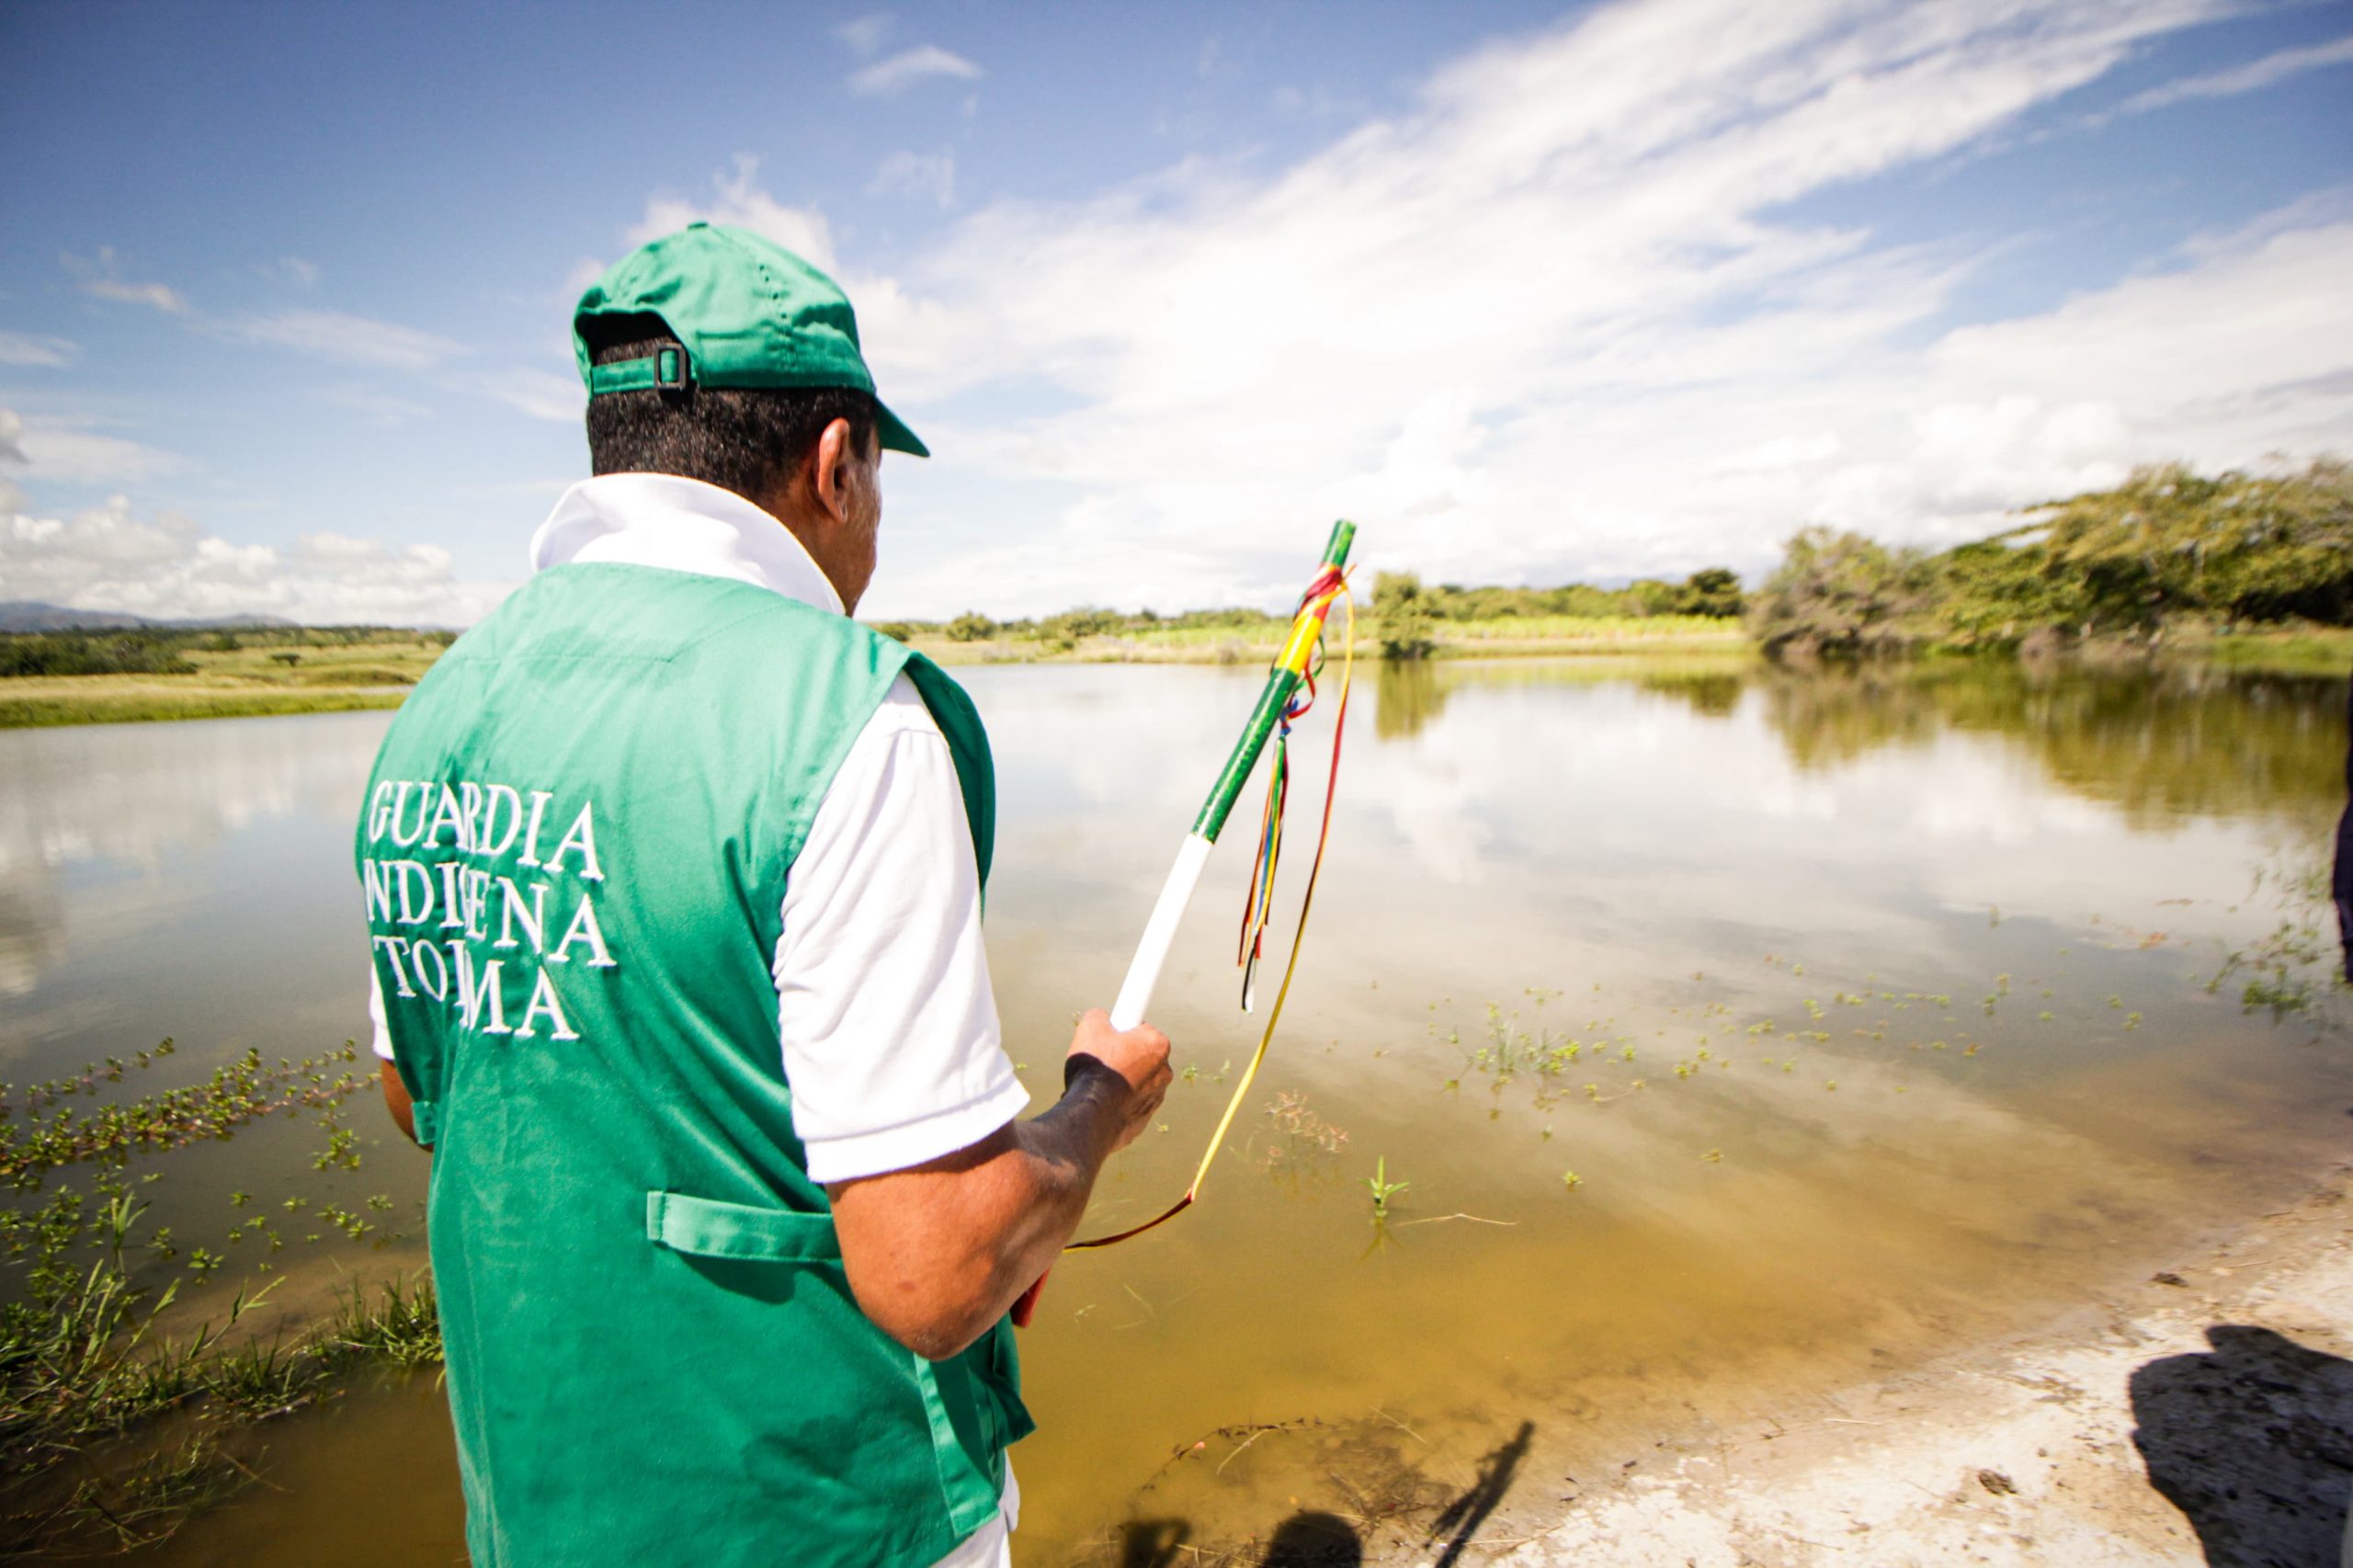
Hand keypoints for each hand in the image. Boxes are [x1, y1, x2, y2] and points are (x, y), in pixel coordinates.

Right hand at [1064, 1008, 1170, 1152]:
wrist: (1092, 1114)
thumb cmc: (1096, 1067)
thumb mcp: (1091, 1026)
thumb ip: (1100, 1016)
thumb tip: (1101, 1018)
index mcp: (1158, 1045)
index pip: (1141, 1030)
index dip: (1122, 1031)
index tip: (1110, 1037)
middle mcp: (1164, 1072)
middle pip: (1140, 1056)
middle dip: (1122, 1057)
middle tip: (1100, 1060)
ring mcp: (1156, 1098)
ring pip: (1135, 1082)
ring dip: (1119, 1081)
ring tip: (1096, 1084)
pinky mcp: (1144, 1120)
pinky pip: (1129, 1105)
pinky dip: (1117, 1103)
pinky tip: (1099, 1102)